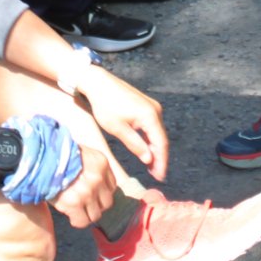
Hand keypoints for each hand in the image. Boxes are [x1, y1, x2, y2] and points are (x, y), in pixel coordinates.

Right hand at [47, 141, 115, 227]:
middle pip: (106, 203)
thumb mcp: (79, 154)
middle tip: (83, 204)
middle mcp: (98, 178)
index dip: (101, 193)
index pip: (111, 186)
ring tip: (75, 209)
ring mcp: (88, 191)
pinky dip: (76, 221)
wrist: (38, 158)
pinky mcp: (75, 203)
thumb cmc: (55, 156)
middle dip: (95, 206)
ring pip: (95, 215)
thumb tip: (93, 186)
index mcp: (101, 163)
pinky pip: (82, 222)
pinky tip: (69, 215)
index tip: (92, 194)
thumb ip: (90, 168)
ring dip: (85, 215)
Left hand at [71, 65, 169, 181]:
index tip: (160, 177)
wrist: (98, 82)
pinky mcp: (146, 105)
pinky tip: (147, 150)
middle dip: (159, 158)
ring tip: (152, 167)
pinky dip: (151, 139)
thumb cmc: (105, 105)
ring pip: (157, 133)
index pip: (161, 144)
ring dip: (155, 149)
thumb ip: (135, 144)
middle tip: (157, 176)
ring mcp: (152, 106)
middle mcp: (156, 110)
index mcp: (150, 116)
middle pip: (161, 139)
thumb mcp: (118, 129)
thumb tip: (149, 159)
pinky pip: (152, 126)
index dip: (161, 162)